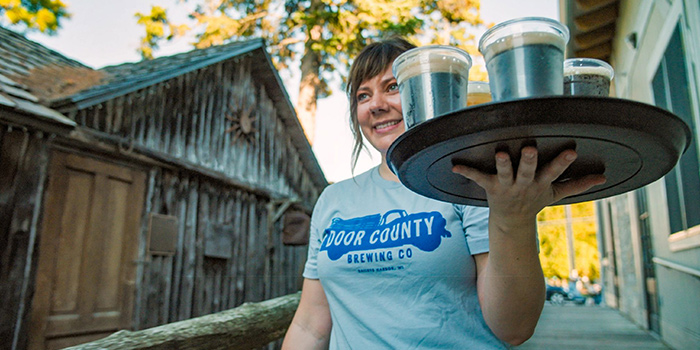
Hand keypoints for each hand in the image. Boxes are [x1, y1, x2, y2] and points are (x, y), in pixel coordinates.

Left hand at [452, 147, 605, 219]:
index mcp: (540, 183)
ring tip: (501, 152)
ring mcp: (506, 186)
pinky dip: (466, 171)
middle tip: (532, 149)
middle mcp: (524, 184)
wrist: (512, 222)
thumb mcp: (557, 193)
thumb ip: (579, 185)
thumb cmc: (535, 200)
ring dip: (503, 163)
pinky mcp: (490, 186)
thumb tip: (604, 177)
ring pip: (505, 173)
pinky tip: (455, 166)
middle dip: (530, 161)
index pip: (554, 172)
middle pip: (528, 171)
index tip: (571, 151)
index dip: (562, 163)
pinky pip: (477, 177)